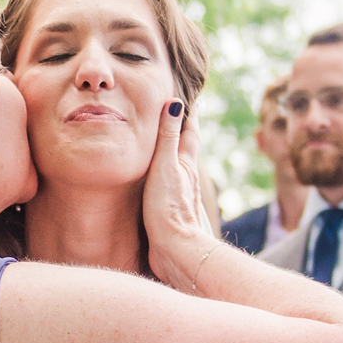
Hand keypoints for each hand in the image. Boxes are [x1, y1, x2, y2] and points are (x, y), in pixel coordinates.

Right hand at [141, 100, 215, 291]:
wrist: (174, 250)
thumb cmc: (169, 209)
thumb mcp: (165, 167)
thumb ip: (168, 136)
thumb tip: (176, 102)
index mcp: (185, 161)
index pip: (188, 128)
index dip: (186, 110)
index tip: (183, 92)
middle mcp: (185, 174)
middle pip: (184, 144)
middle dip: (179, 126)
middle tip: (171, 109)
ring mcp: (178, 192)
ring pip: (175, 163)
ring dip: (169, 149)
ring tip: (159, 137)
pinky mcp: (168, 208)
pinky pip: (164, 181)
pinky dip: (160, 170)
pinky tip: (153, 175)